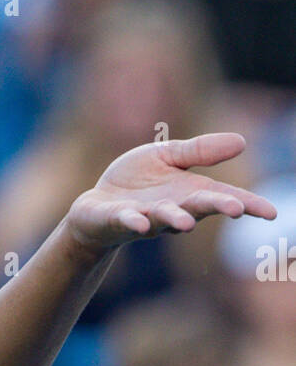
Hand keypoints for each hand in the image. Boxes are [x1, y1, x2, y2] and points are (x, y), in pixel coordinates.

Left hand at [66, 132, 276, 252]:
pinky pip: (127, 221)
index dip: (248, 204)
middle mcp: (172, 210)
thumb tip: (242, 141)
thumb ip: (199, 151)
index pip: (223, 198)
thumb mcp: (167, 157)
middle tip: (238, 209)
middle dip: (217, 208)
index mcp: (188, 194)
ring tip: (186, 223)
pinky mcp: (116, 220)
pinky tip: (141, 223)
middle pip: (198, 208)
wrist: (95, 207)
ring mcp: (145, 218)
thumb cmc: (136, 183)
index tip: (271, 213)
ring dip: (175, 220)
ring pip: (163, 219)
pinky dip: (134, 222)